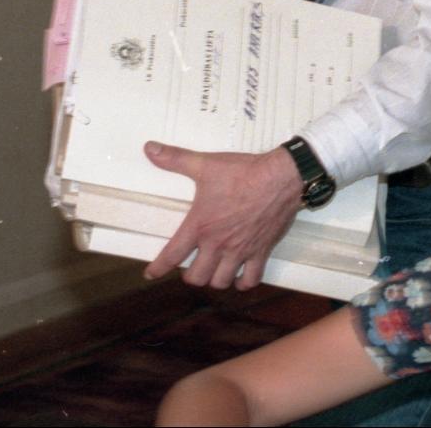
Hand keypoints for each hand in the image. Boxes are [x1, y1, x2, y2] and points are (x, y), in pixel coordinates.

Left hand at [141, 143, 301, 289]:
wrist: (280, 178)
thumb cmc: (243, 172)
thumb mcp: (205, 164)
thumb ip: (174, 159)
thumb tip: (149, 148)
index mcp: (201, 226)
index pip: (173, 255)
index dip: (158, 268)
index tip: (151, 274)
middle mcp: (218, 244)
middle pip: (197, 277)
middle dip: (190, 275)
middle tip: (190, 267)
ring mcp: (241, 251)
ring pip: (221, 282)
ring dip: (214, 280)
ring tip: (212, 271)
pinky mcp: (261, 251)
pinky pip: (251, 279)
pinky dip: (243, 283)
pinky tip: (238, 277)